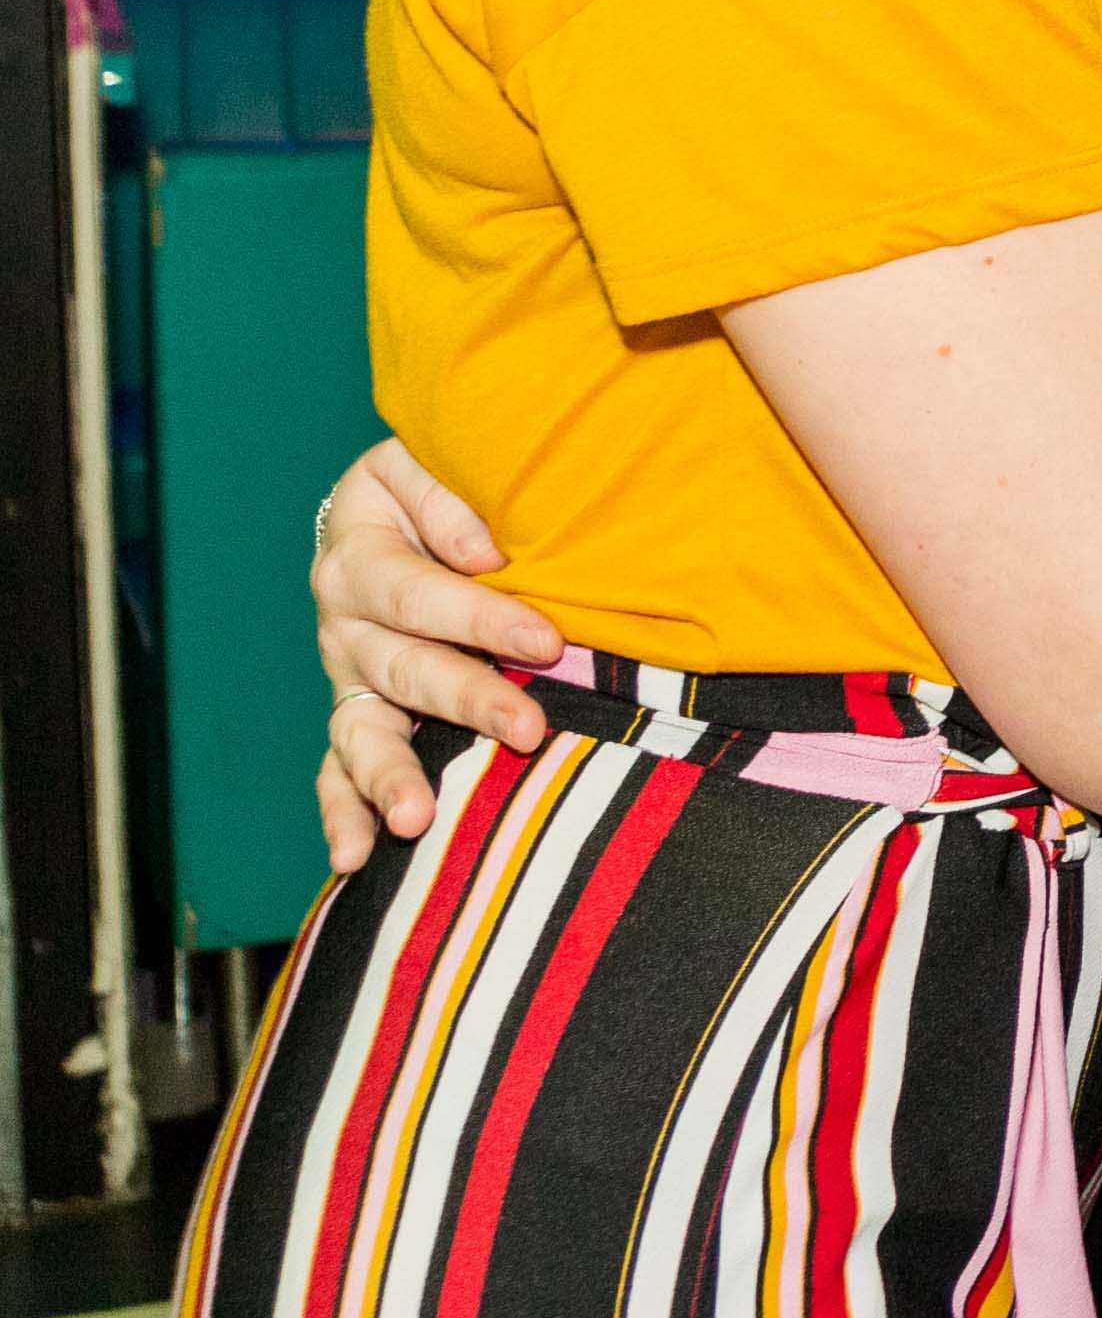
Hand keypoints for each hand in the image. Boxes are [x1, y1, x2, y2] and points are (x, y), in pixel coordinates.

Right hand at [309, 436, 553, 864]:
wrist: (410, 500)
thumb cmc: (444, 482)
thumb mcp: (433, 459)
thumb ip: (450, 494)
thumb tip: (483, 553)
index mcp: (360, 550)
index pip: (419, 592)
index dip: (482, 617)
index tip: (548, 642)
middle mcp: (343, 619)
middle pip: (402, 667)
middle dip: (467, 700)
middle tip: (527, 728)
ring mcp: (347, 673)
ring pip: (361, 730)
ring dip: (390, 776)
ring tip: (417, 820)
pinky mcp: (356, 712)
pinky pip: (338, 768)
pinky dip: (343, 813)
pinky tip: (356, 859)